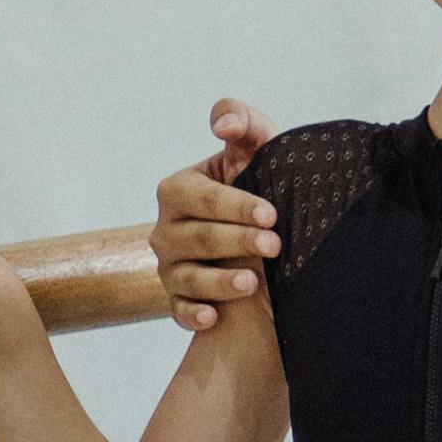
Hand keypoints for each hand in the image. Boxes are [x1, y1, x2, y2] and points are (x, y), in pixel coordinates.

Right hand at [155, 101, 279, 333]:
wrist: (268, 235)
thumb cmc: (259, 184)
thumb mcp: (256, 150)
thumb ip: (242, 123)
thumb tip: (222, 125)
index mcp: (179, 189)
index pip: (200, 197)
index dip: (234, 204)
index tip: (270, 213)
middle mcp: (167, 229)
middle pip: (197, 237)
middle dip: (237, 240)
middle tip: (274, 245)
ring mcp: (171, 266)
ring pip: (188, 276)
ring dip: (219, 281)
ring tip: (251, 283)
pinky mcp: (180, 298)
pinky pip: (179, 310)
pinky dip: (193, 314)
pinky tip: (214, 317)